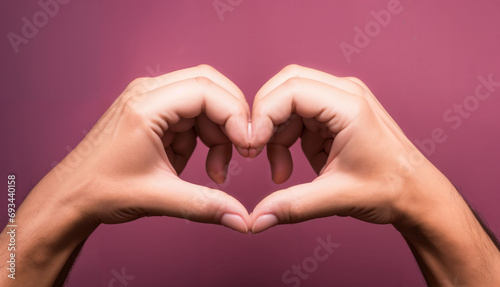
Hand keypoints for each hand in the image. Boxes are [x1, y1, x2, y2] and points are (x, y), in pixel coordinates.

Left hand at [47, 65, 251, 230]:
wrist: (72, 197)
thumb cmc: (103, 191)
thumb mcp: (160, 198)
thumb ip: (206, 205)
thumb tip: (244, 220)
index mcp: (145, 106)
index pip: (206, 91)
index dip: (235, 115)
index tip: (248, 145)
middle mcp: (147, 93)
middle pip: (209, 87)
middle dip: (231, 120)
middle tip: (242, 151)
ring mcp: (149, 100)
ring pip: (203, 103)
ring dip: (216, 135)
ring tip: (213, 172)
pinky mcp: (153, 112)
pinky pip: (191, 116)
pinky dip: (201, 140)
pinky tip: (187, 164)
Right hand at [249, 64, 445, 229]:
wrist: (416, 194)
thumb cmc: (389, 190)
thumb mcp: (336, 198)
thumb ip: (292, 206)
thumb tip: (254, 221)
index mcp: (349, 106)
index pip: (290, 90)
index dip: (263, 115)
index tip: (252, 146)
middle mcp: (345, 94)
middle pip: (286, 85)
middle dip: (265, 118)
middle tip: (255, 150)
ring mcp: (340, 101)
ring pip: (288, 102)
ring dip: (276, 135)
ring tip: (282, 173)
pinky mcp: (334, 114)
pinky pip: (298, 116)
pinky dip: (287, 140)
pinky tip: (295, 166)